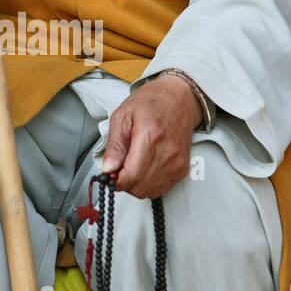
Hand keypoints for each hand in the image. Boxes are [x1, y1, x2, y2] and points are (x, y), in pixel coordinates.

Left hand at [100, 75, 202, 198]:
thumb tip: (108, 168)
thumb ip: (114, 145)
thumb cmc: (153, 102)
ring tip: (132, 165)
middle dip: (124, 182)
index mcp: (150, 136)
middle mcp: (167, 152)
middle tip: (119, 168)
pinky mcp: (182, 169)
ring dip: (135, 185)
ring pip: (149, 192)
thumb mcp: (123, 116)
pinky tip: (144, 169)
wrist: (180, 99)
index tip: (109, 175)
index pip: (132, 176)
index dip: (116, 181)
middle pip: (139, 187)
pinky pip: (160, 189)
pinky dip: (148, 184)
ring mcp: (176, 163)